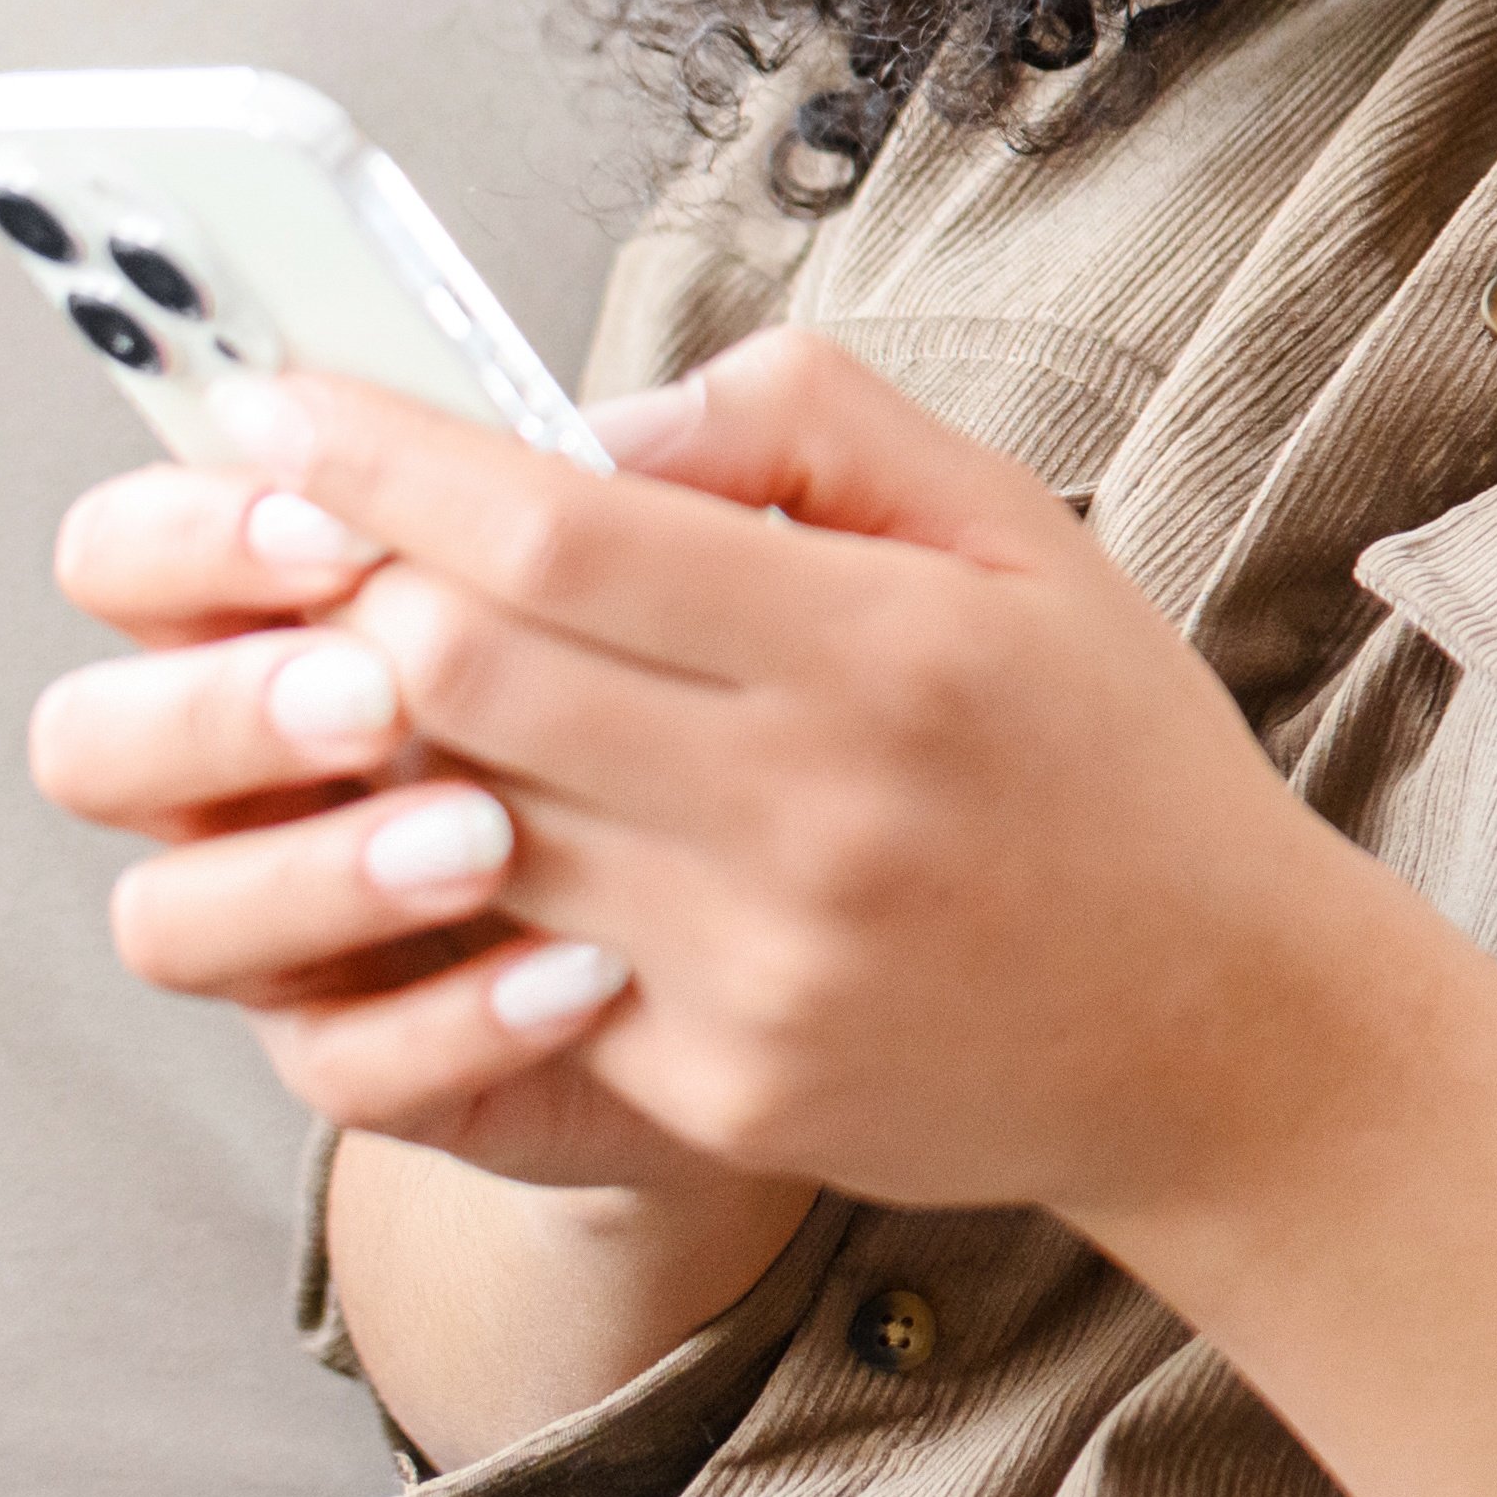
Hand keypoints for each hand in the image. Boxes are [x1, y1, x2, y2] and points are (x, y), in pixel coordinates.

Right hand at [36, 456, 753, 1207]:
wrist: (855, 906)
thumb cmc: (780, 675)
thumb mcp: (779, 534)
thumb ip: (721, 443)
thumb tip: (615, 444)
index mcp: (294, 607)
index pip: (131, 554)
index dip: (194, 533)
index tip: (342, 525)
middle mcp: (255, 769)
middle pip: (91, 742)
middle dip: (216, 710)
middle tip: (377, 694)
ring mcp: (298, 926)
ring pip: (171, 921)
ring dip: (312, 873)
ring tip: (485, 840)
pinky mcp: (382, 1058)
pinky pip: (341, 1068)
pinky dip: (449, 1024)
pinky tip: (586, 975)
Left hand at [158, 336, 1424, 1230]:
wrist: (1218, 1028)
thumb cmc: (1106, 752)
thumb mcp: (1017, 530)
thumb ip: (811, 424)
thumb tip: (595, 421)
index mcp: (887, 645)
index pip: (557, 531)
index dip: (383, 462)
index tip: (278, 408)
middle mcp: (816, 810)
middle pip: (463, 677)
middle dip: (340, 592)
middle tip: (290, 542)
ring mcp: (761, 967)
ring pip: (461, 829)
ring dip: (385, 746)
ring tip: (372, 679)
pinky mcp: (727, 1089)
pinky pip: (527, 970)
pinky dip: (476, 893)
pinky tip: (484, 836)